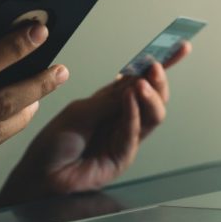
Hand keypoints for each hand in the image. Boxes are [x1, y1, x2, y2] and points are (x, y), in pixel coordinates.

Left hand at [0, 42, 190, 207]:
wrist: (41, 174)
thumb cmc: (54, 143)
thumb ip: (109, 100)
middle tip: (155, 67)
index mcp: (109, 102)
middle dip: (158, 80)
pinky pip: (134, 134)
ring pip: (152, 116)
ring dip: (149, 97)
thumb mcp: (80, 112)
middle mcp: (121, 118)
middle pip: (152, 97)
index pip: (139, 79)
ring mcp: (125, 138)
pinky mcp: (123, 157)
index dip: (160, 64)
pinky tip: (130, 100)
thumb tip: (137, 82)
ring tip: (141, 85)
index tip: (179, 47)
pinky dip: (133, 115)